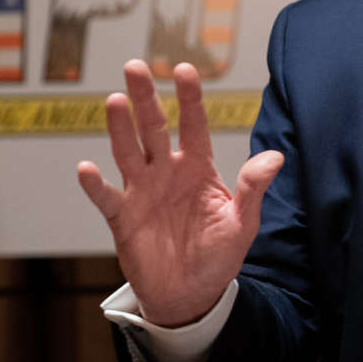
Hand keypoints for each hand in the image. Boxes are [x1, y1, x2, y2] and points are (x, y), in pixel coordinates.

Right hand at [78, 60, 282, 327]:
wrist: (191, 294)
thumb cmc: (219, 255)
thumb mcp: (243, 222)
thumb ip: (254, 188)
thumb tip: (276, 156)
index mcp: (198, 168)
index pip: (194, 125)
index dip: (190, 98)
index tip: (184, 69)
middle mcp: (167, 172)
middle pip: (153, 128)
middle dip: (145, 98)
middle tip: (136, 67)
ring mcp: (142, 191)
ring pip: (128, 152)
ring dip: (120, 128)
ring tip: (114, 100)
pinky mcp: (122, 216)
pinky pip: (105, 197)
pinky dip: (94, 184)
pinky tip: (87, 167)